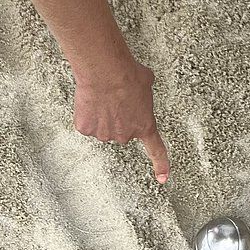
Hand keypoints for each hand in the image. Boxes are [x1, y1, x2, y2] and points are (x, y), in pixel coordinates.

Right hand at [73, 59, 169, 181]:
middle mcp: (125, 136)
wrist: (105, 72)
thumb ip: (143, 97)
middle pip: (122, 132)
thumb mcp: (146, 83)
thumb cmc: (128, 75)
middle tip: (117, 101)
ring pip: (103, 127)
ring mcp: (104, 134)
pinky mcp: (86, 129)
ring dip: (103, 116)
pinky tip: (92, 101)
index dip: (160, 165)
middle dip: (119, 119)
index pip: (156, 151)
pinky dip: (87, 113)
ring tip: (105, 97)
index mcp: (145, 126)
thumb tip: (137, 92)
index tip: (163, 178)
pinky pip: (87, 123)